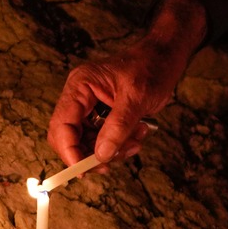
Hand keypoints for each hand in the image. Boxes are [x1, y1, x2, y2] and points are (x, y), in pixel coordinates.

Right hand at [48, 0, 207, 166]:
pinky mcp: (102, 116)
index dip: (69, 151)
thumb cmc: (151, 69)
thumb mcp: (136, 98)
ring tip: (137, 138)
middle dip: (93, 153)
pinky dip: (120, 144)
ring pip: (88, 144)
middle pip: (71, 139)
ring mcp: (90, 108)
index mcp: (80, 86)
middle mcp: (80, 97)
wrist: (166, 59)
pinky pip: (103, 140)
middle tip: (117, 156)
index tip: (85, 170)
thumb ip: (117, 127)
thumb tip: (100, 157)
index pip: (61, 126)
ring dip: (112, 149)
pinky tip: (138, 133)